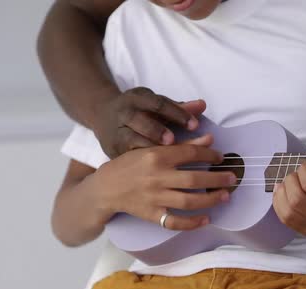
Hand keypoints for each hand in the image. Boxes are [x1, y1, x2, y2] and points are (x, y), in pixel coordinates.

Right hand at [91, 87, 205, 157]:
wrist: (103, 116)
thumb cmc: (140, 110)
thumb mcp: (155, 104)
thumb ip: (178, 107)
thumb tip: (202, 105)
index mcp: (136, 99)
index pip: (158, 104)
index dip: (177, 114)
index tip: (195, 124)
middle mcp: (123, 114)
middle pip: (140, 121)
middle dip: (156, 130)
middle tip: (172, 141)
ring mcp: (115, 133)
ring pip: (131, 142)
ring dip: (149, 150)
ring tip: (166, 160)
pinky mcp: (112, 150)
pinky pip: (127, 159)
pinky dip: (140, 164)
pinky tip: (157, 173)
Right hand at [94, 135, 236, 229]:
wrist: (105, 188)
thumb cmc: (130, 164)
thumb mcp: (152, 149)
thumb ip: (182, 145)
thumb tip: (209, 139)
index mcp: (156, 156)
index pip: (189, 153)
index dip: (209, 154)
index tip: (220, 157)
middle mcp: (156, 177)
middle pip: (193, 178)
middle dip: (216, 178)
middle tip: (232, 178)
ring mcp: (154, 198)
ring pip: (188, 200)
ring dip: (210, 199)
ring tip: (225, 196)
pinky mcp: (151, 215)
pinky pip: (174, 222)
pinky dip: (192, 222)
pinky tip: (206, 219)